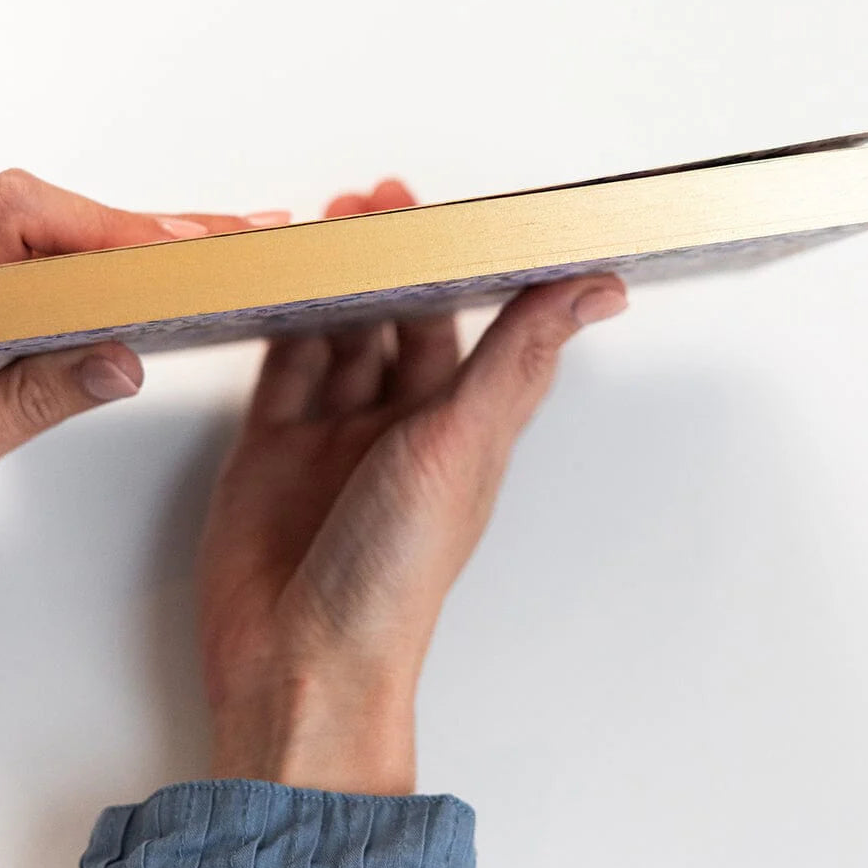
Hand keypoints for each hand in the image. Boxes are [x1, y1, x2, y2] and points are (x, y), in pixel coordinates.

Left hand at [0, 168, 287, 525]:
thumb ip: (26, 407)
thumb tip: (119, 360)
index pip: (15, 222)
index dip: (107, 229)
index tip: (180, 256)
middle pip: (37, 215)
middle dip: (140, 226)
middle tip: (229, 237)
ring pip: (38, 236)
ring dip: (123, 242)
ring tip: (210, 251)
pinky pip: (27, 266)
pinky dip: (93, 267)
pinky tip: (143, 278)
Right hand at [197, 180, 627, 794]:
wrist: (299, 662)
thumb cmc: (393, 577)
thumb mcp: (462, 444)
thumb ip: (516, 355)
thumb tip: (596, 287)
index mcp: (459, 430)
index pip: (477, 326)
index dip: (470, 266)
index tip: (458, 213)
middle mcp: (398, 430)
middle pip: (400, 321)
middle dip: (388, 261)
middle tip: (370, 205)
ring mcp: (331, 437)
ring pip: (340, 334)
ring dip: (335, 282)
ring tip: (325, 230)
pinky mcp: (270, 449)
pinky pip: (282, 366)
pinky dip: (281, 321)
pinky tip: (281, 283)